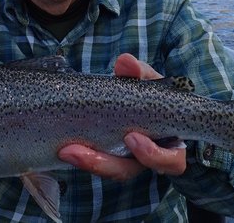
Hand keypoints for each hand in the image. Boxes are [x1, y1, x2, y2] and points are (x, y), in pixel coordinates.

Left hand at [58, 53, 186, 179]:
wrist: (131, 95)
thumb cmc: (146, 90)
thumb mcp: (146, 79)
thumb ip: (139, 72)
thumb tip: (125, 63)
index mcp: (169, 143)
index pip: (171, 160)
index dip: (155, 156)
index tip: (131, 138)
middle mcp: (147, 158)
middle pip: (129, 170)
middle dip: (105, 163)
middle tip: (80, 151)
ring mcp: (124, 160)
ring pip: (109, 170)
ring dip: (88, 162)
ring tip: (67, 151)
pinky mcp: (104, 157)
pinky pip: (94, 163)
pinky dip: (80, 157)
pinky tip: (63, 149)